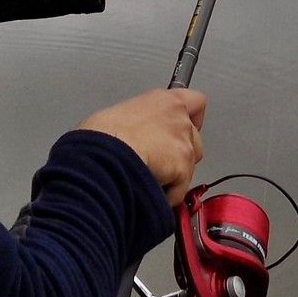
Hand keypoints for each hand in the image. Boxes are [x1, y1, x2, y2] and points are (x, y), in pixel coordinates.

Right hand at [79, 88, 207, 206]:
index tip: (185, 126)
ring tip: (151, 178)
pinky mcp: (183, 168)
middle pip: (194, 138)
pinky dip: (168, 195)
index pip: (195, 101)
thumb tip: (130, 136)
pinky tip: (150, 190)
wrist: (105, 155)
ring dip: (176, 175)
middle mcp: (178, 119)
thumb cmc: (101, 137)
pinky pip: (180, 189)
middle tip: (161, 161)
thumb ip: (138, 122)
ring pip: (190, 165)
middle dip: (181, 152)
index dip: (192, 117)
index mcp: (162, 101)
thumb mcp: (117, 116)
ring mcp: (183, 143)